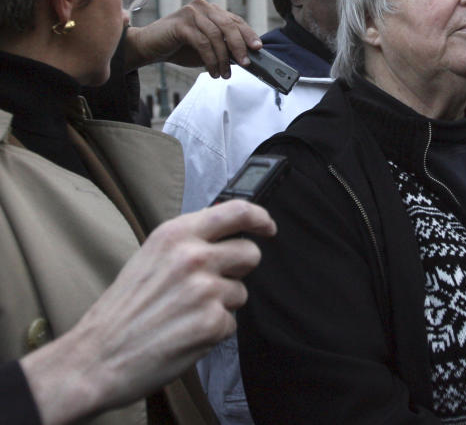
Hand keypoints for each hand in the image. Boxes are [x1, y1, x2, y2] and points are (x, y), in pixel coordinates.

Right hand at [20, 200, 276, 424]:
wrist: (95, 358)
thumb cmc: (122, 310)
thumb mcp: (151, 257)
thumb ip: (189, 242)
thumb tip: (228, 233)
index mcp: (176, 234)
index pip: (236, 211)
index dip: (259, 218)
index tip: (267, 227)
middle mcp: (194, 256)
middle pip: (250, 253)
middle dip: (238, 270)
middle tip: (211, 285)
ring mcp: (205, 290)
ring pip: (241, 292)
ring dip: (221, 305)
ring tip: (185, 314)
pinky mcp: (212, 323)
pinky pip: (231, 323)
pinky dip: (213, 331)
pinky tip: (184, 333)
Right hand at [123, 0, 261, 78]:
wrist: (149, 48)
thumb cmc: (180, 47)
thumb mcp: (208, 47)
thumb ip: (224, 47)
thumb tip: (246, 57)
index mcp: (212, 10)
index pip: (235, 21)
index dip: (248, 34)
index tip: (258, 48)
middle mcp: (203, 7)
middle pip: (229, 26)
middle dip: (240, 47)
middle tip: (246, 63)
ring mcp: (191, 13)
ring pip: (217, 36)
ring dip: (223, 59)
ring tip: (224, 74)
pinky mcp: (181, 24)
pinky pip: (203, 42)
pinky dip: (211, 59)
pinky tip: (212, 71)